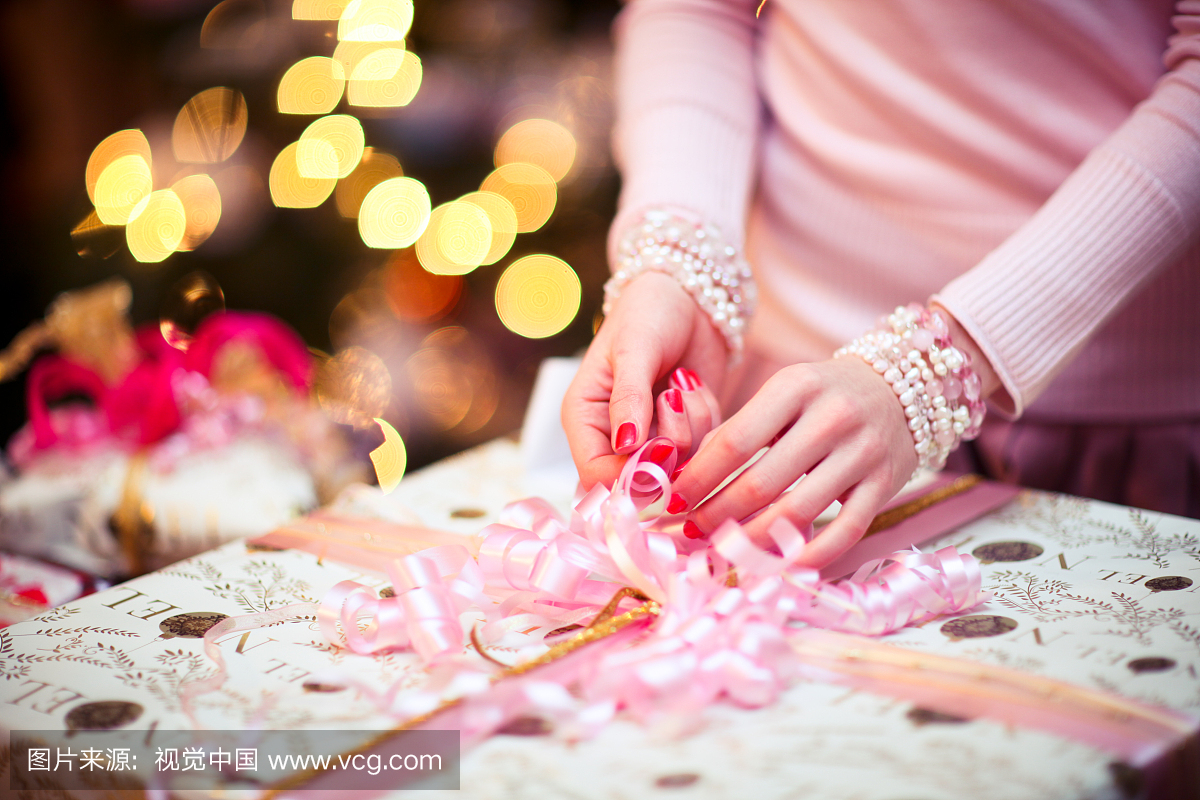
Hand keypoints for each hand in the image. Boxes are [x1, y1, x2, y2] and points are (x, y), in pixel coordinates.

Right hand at [562, 272, 726, 488]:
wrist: (689, 295)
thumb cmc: (648, 312)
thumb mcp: (634, 348)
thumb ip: (629, 398)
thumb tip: (627, 445)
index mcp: (585, 419)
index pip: (596, 476)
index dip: (630, 475)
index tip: (662, 446)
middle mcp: (614, 436)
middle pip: (642, 479)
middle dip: (668, 444)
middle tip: (672, 396)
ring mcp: (652, 436)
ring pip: (679, 465)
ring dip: (692, 422)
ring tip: (681, 380)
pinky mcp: (686, 432)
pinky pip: (705, 447)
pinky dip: (707, 416)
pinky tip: (693, 384)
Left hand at [667, 356, 917, 567]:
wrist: (902, 389)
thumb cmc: (824, 396)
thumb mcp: (782, 394)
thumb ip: (740, 430)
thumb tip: (688, 478)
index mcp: (796, 386)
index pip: (735, 442)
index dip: (699, 478)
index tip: (674, 500)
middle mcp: (833, 416)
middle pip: (761, 482)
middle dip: (718, 514)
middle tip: (694, 531)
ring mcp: (863, 452)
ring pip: (798, 511)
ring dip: (754, 540)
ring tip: (727, 549)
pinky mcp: (886, 484)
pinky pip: (845, 531)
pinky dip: (810, 554)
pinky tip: (782, 562)